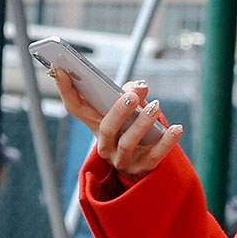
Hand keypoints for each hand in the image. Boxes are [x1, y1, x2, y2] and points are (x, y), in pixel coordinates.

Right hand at [51, 74, 179, 181]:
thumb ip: (132, 94)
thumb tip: (141, 86)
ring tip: (155, 106)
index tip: (59, 68)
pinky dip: (167, 141)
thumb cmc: (133, 130)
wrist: (144, 166)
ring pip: (127, 143)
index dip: (65, 88)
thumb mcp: (129, 110)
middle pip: (106, 129)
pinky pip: (155, 156)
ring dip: (141, 123)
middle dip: (117, 111)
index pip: (75, 107)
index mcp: (95, 127)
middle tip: (131, 95)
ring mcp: (122, 160)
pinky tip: (177, 128)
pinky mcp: (142, 169)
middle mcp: (105, 146)